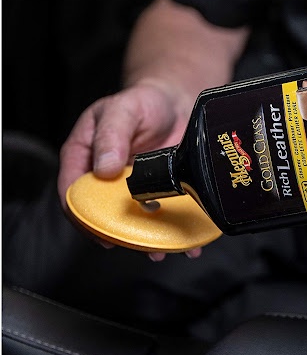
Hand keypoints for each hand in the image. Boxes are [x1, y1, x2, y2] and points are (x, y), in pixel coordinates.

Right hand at [57, 81, 201, 259]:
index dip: (81, 214)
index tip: (98, 231)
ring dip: (146, 240)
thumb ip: (111, 135)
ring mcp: (132, 189)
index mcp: (85, 157)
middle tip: (132, 246)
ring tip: (161, 251)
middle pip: (103, 214)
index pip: (72, 191)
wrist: (176, 103)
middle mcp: (106, 178)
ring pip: (133, 221)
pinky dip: (174, 232)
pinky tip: (186, 242)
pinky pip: (163, 216)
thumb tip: (104, 169)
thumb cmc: (144, 103)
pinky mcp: (158, 193)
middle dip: (117, 236)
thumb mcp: (124, 110)